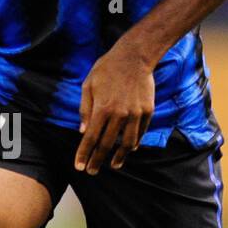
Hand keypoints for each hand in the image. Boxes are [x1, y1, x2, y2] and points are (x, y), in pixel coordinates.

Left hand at [75, 39, 154, 173]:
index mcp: (102, 108)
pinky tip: (129, 149)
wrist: (134, 56)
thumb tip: (84, 132)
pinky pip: (140, 132)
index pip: (91, 139)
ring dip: (119, 157)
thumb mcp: (88, 85)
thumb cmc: (107, 69)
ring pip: (128, 143)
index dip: (84, 154)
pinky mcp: (147, 111)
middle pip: (108, 145)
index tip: (80, 166)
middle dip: (98, 161)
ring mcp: (136, 114)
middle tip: (92, 171)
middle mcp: (119, 114)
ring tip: (113, 165)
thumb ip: (85, 109)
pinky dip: (134, 143)